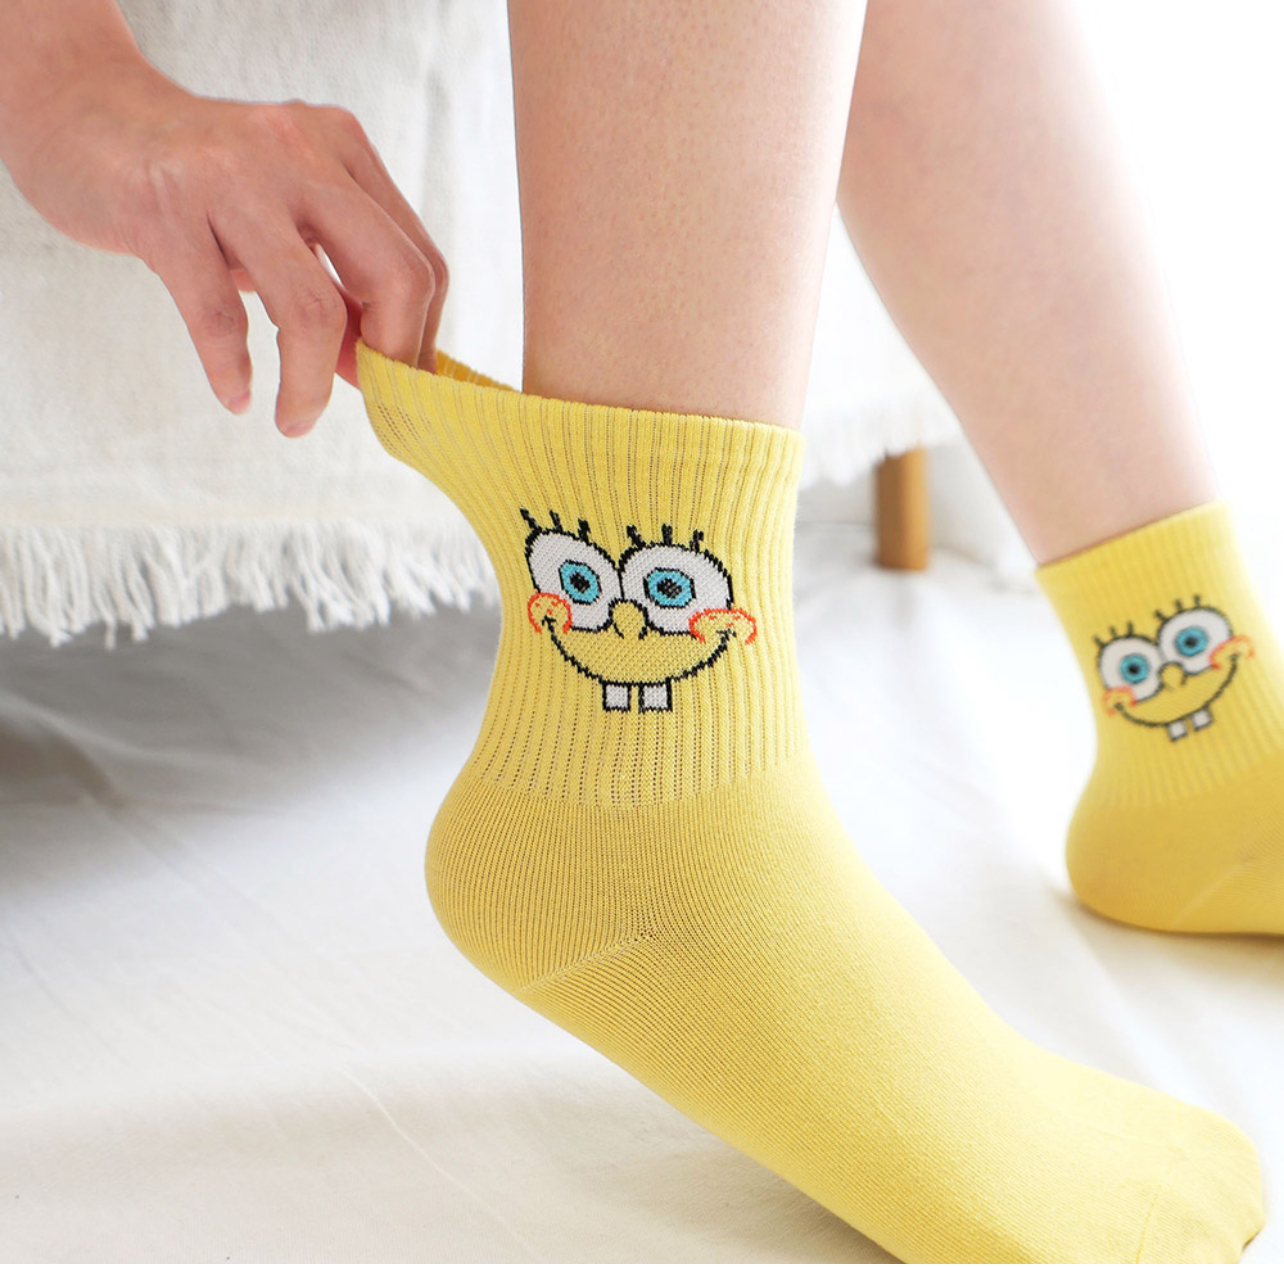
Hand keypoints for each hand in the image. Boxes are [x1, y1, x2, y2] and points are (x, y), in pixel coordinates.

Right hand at [6, 55, 446, 435]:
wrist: (83, 116)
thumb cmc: (202, 186)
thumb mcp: (286, 221)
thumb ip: (338, 285)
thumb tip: (382, 373)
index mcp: (342, 151)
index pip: (421, 262)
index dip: (418, 339)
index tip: (393, 385)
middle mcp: (298, 152)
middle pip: (394, 277)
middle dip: (392, 360)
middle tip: (366, 404)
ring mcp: (231, 176)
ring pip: (311, 308)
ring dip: (310, 387)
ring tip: (294, 421)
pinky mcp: (163, 207)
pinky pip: (218, 316)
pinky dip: (232, 370)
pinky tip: (237, 395)